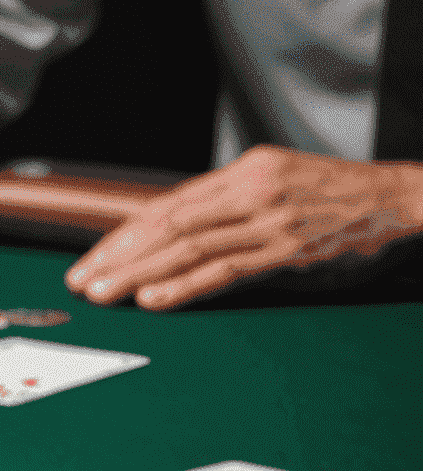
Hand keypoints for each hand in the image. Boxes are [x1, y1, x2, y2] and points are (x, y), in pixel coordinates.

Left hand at [65, 146, 422, 309]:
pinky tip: (153, 299)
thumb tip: (174, 240)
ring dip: (138, 272)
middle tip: (80, 281)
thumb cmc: (336, 202)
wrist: (402, 198)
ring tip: (104, 294)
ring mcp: (270, 217)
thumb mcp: (277, 190)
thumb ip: (228, 210)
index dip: (123, 234)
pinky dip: (184, 285)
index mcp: (244, 171)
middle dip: (117, 255)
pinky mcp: (288, 248)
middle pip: (167, 223)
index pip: (168, 204)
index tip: (90, 260)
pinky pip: (225, 268)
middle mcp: (251, 188)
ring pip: (187, 245)